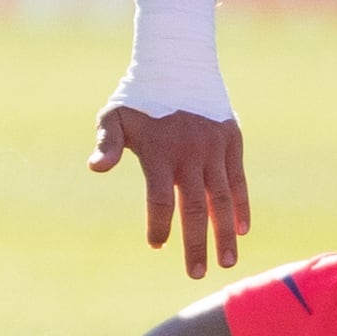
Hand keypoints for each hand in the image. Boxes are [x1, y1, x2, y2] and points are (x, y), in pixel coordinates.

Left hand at [93, 106, 250, 280]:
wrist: (178, 62)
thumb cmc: (140, 96)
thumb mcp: (115, 114)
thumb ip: (107, 143)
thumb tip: (95, 168)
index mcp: (159, 151)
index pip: (160, 199)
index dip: (159, 225)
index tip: (156, 244)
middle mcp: (190, 152)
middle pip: (195, 207)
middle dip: (196, 243)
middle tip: (196, 273)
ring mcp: (214, 148)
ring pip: (222, 198)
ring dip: (225, 233)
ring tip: (226, 262)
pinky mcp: (231, 141)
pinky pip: (238, 180)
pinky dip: (241, 206)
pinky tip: (241, 230)